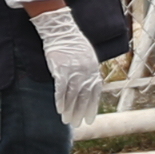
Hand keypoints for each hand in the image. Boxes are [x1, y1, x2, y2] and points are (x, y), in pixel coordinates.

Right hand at [33, 6, 105, 127]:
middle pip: (84, 97)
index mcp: (93, 69)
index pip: (95, 92)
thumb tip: (89, 87)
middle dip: (80, 112)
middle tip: (77, 124)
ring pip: (73, 95)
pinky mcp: (61, 69)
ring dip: (70, 110)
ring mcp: (74, 71)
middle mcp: (86, 71)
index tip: (89, 119)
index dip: (92, 107)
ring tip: (66, 120)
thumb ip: (89, 72)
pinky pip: (61, 89)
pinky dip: (60, 100)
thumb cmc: (72, 43)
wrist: (60, 30)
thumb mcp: (87, 57)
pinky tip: (59, 110)